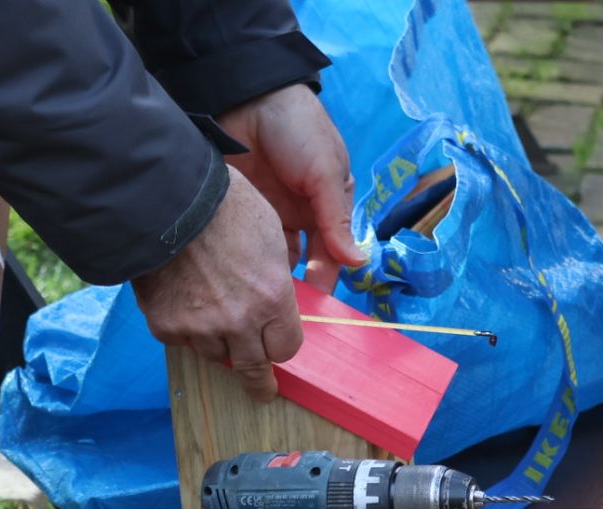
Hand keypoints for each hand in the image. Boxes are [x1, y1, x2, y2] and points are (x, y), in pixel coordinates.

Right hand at [132, 168, 302, 400]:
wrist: (166, 199)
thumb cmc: (224, 206)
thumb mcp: (270, 235)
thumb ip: (276, 281)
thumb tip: (277, 304)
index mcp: (272, 297)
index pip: (286, 348)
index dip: (281, 346)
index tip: (278, 349)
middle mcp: (239, 321)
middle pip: (254, 368)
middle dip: (260, 382)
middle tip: (262, 391)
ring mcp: (200, 327)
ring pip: (215, 355)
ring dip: (218, 343)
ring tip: (212, 318)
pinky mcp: (166, 325)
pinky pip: (180, 340)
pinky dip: (183, 328)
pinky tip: (181, 302)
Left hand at [217, 84, 365, 293]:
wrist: (247, 99)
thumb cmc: (298, 129)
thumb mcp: (325, 171)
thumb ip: (337, 219)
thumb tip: (358, 263)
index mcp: (332, 204)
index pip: (334, 254)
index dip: (326, 280)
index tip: (316, 309)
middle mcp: (305, 215)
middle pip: (305, 264)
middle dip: (298, 289)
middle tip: (284, 316)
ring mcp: (273, 216)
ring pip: (276, 261)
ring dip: (273, 282)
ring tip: (262, 307)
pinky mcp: (245, 214)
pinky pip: (251, 248)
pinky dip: (250, 265)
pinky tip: (244, 284)